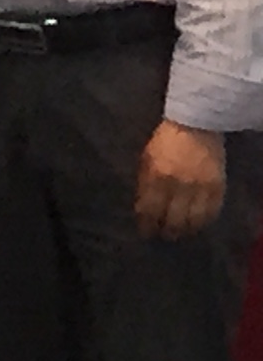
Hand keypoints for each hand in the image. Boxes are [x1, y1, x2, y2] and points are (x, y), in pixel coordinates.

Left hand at [137, 120, 228, 239]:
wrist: (195, 125)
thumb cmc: (165, 140)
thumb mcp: (146, 158)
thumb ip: (145, 182)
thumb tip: (142, 206)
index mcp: (157, 176)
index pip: (150, 209)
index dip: (147, 224)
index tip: (145, 232)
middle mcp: (178, 185)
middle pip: (172, 219)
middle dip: (166, 231)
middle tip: (164, 236)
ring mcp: (200, 188)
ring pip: (193, 220)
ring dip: (186, 230)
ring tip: (181, 233)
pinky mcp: (218, 187)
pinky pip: (212, 212)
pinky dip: (204, 221)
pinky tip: (198, 224)